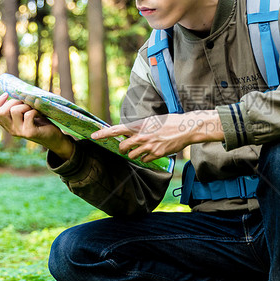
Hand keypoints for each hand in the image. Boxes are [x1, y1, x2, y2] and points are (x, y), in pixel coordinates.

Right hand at [0, 93, 73, 158]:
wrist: (54, 137)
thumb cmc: (40, 122)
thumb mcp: (26, 114)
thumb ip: (18, 106)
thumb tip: (14, 91)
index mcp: (8, 125)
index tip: (7, 94)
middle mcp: (11, 130)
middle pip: (2, 112)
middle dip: (13, 101)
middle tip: (24, 102)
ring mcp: (20, 132)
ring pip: (15, 111)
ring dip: (25, 105)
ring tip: (33, 108)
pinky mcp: (30, 132)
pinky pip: (28, 115)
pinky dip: (35, 110)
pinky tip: (39, 113)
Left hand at [91, 110, 223, 161]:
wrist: (185, 128)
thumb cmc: (169, 122)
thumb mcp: (152, 120)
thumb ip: (139, 127)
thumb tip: (129, 132)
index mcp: (139, 125)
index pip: (116, 130)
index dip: (103, 134)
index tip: (93, 136)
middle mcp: (141, 136)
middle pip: (122, 147)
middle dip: (122, 149)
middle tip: (125, 148)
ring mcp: (149, 146)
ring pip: (132, 155)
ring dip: (134, 154)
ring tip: (143, 148)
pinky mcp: (156, 154)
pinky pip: (144, 160)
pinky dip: (145, 157)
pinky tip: (152, 151)